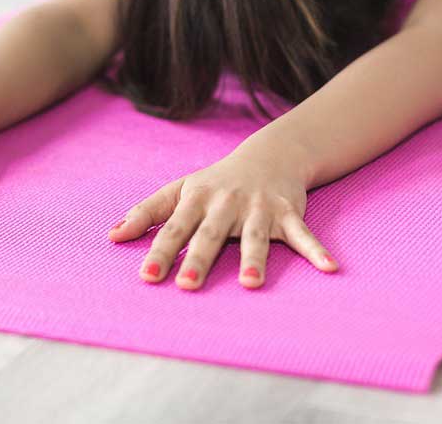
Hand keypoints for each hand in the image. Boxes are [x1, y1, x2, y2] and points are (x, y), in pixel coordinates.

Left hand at [107, 142, 337, 289]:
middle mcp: (226, 203)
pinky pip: (303, 234)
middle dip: (199, 258)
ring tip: (252, 285)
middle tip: (187, 285)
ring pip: (255, 237)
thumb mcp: (180, 190)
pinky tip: (329, 268)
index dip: (160, 251)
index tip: (147, 276)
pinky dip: (317, 251)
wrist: (269, 155)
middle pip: (211, 234)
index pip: (174, 228)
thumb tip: (111, 236)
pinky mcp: (288, 212)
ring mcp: (259, 208)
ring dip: (255, 260)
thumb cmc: (216, 181)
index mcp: (197, 199)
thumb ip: (147, 213)